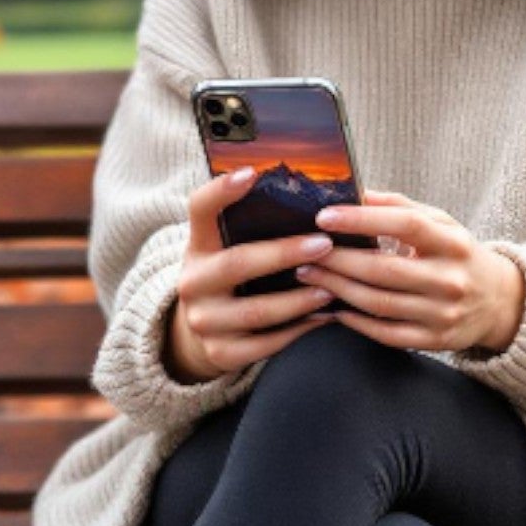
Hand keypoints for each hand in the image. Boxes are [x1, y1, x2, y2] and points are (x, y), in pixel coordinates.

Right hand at [164, 165, 342, 383]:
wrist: (201, 331)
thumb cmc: (231, 276)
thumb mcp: (227, 248)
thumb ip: (252, 226)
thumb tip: (314, 198)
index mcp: (198, 246)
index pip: (200, 209)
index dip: (221, 190)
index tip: (251, 172)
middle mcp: (193, 282)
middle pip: (238, 264)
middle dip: (284, 254)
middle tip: (324, 243)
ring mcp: (204, 321)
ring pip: (257, 312)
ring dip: (300, 300)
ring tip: (332, 287)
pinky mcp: (219, 354)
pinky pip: (266, 345)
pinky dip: (298, 331)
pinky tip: (323, 317)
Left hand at [294, 190, 525, 355]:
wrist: (498, 301)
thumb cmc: (456, 254)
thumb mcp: (440, 223)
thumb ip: (398, 207)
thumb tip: (353, 193)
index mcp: (453, 242)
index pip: (406, 225)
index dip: (363, 219)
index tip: (325, 216)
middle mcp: (451, 279)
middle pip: (384, 269)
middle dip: (338, 260)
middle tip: (306, 251)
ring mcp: (444, 314)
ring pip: (379, 303)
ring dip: (338, 289)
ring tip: (311, 275)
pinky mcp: (435, 341)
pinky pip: (386, 333)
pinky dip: (356, 322)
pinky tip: (334, 308)